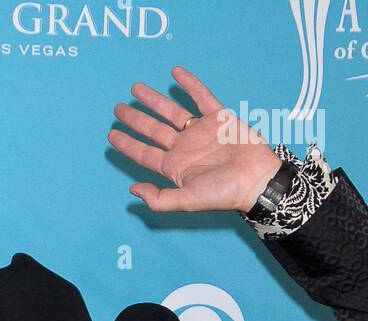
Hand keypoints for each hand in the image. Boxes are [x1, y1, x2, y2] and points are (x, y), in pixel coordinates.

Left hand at [109, 66, 282, 215]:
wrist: (255, 180)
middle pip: (153, 130)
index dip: (127, 144)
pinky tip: (175, 73)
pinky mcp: (218, 117)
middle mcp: (184, 148)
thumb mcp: (187, 200)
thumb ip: (159, 198)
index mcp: (174, 167)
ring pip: (171, 111)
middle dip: (136, 119)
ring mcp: (200, 131)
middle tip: (118, 109)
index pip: (144, 153)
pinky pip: (201, 97)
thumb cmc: (223, 195)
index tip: (111, 135)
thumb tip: (132, 190)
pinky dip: (189, 84)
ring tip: (136, 89)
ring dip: (154, 100)